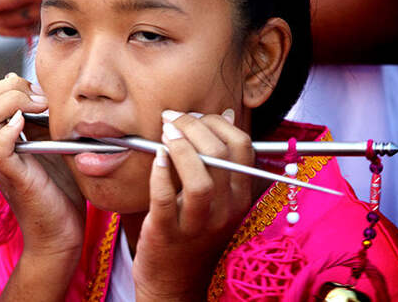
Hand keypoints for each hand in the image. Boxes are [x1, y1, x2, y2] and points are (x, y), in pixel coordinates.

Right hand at [0, 74, 85, 260]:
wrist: (63, 230)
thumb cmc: (60, 188)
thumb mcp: (53, 142)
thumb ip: (43, 120)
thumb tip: (39, 90)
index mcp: (1, 136)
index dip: (14, 84)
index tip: (43, 94)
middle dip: (13, 88)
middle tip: (42, 101)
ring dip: (14, 102)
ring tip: (39, 109)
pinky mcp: (11, 175)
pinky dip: (9, 131)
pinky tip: (26, 126)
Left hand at [133, 109, 253, 300]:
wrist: (173, 282)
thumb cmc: (192, 232)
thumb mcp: (215, 199)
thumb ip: (218, 161)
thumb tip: (224, 116)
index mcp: (239, 197)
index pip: (243, 148)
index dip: (218, 123)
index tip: (195, 115)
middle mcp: (224, 211)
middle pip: (221, 157)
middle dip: (194, 127)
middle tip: (172, 118)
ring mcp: (197, 225)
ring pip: (200, 181)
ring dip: (181, 149)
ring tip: (165, 133)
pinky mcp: (166, 234)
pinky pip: (164, 200)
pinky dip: (159, 174)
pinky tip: (155, 156)